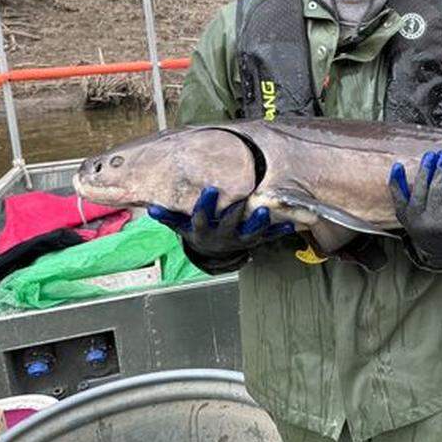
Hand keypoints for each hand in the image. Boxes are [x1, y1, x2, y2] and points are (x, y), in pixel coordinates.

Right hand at [148, 186, 293, 257]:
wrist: (213, 253)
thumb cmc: (197, 232)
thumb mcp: (181, 226)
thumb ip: (169, 216)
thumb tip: (151, 208)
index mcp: (203, 232)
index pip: (202, 218)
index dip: (206, 205)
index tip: (211, 189)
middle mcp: (223, 238)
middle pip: (229, 225)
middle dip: (236, 213)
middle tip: (243, 199)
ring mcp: (240, 241)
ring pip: (251, 234)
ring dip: (259, 223)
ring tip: (266, 210)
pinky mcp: (255, 241)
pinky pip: (268, 237)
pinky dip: (279, 231)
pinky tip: (290, 224)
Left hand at [388, 150, 441, 267]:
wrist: (438, 254)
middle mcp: (430, 221)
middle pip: (435, 189)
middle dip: (440, 169)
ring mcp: (414, 219)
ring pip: (419, 189)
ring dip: (424, 170)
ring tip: (430, 156)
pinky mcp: (404, 217)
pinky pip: (398, 198)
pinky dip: (396, 182)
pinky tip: (398, 166)